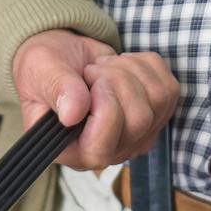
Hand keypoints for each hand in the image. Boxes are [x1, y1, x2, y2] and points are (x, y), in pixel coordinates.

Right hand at [11, 29, 179, 171]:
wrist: (64, 58)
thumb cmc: (46, 70)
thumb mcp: (41, 73)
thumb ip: (57, 90)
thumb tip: (73, 114)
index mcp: (72, 151)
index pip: (101, 147)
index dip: (104, 106)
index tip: (87, 80)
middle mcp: (108, 152)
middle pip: (139, 119)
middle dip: (117, 78)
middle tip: (92, 70)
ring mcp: (137, 136)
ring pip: (158, 100)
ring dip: (130, 68)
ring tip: (104, 66)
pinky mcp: (156, 116)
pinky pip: (169, 87)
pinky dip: (147, 64)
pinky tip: (122, 64)